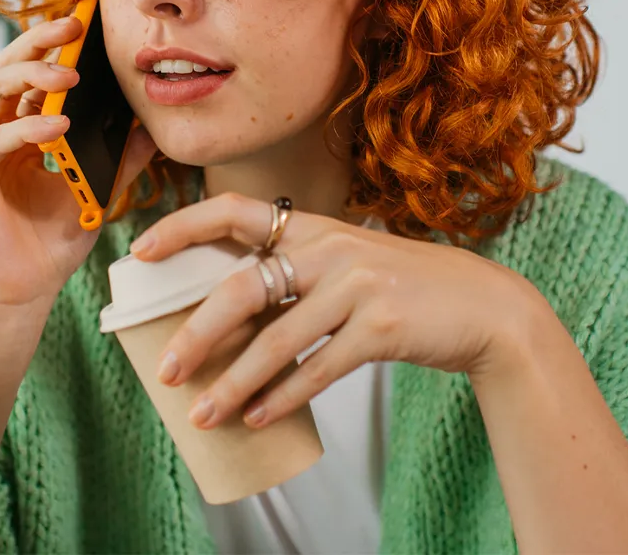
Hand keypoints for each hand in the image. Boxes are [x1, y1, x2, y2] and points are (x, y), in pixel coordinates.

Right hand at [0, 16, 157, 313]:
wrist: (23, 293)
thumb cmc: (54, 243)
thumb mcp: (99, 192)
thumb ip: (120, 159)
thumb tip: (152, 126)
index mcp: (23, 130)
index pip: (35, 75)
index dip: (56, 46)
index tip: (88, 23)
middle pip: (8, 67)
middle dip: (39, 41)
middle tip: (74, 27)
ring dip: (32, 74)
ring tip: (69, 75)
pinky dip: (27, 130)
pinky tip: (59, 128)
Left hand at [129, 192, 533, 429]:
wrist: (484, 306)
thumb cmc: (405, 286)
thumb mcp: (349, 263)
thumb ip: (297, 275)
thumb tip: (228, 318)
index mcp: (315, 227)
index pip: (235, 209)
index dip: (184, 225)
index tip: (143, 250)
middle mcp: (331, 248)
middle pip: (243, 287)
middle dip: (197, 331)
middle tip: (167, 368)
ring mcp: (357, 285)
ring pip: (276, 339)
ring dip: (234, 382)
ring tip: (204, 412)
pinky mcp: (382, 327)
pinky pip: (318, 368)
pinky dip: (282, 397)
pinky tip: (258, 417)